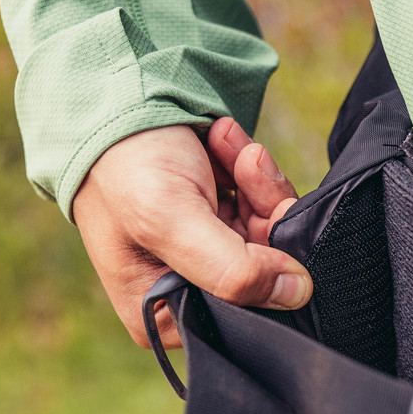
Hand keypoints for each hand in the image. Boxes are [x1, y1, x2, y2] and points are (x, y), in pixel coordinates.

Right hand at [72, 118, 310, 348]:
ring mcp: (207, 256)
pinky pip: (261, 205)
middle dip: (264, 208)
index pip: (246, 312)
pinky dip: (250, 168)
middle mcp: (188, 293)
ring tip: (224, 140)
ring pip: (270, 232)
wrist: (114, 100)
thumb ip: (233, 268)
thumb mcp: (171, 220)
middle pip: (267, 270)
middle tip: (247, 161)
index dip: (269, 267)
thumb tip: (298, 294)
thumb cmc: (125, 166)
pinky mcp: (220, 221)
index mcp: (164, 313)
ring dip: (256, 179)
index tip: (265, 214)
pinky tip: (223, 139)